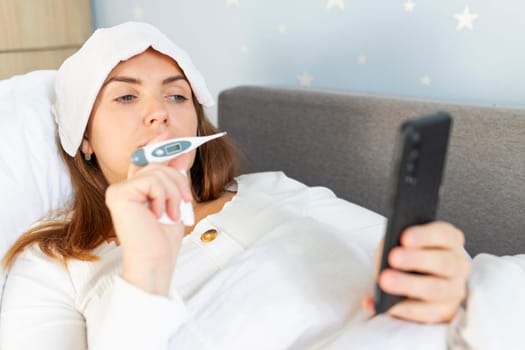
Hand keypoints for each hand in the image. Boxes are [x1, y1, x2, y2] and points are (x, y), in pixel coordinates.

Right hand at [105, 154, 192, 294]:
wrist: (155, 259)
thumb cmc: (163, 237)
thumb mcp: (174, 200)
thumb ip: (174, 177)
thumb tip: (180, 153)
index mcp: (135, 189)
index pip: (144, 160)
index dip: (157, 145)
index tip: (169, 134)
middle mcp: (123, 187)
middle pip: (156, 163)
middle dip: (177, 179)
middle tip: (184, 199)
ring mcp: (118, 189)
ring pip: (157, 171)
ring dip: (174, 192)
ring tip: (172, 213)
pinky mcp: (119, 193)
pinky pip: (151, 180)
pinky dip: (164, 196)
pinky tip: (159, 214)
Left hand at [364, 221, 470, 322]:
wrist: (408, 281)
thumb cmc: (405, 255)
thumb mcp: (399, 244)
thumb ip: (396, 244)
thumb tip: (386, 252)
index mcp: (450, 240)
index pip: (445, 235)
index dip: (425, 235)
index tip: (404, 237)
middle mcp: (458, 264)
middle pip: (443, 262)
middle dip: (416, 259)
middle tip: (393, 257)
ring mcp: (454, 290)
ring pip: (436, 289)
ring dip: (409, 285)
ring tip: (385, 281)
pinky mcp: (445, 311)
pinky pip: (427, 313)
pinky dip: (406, 309)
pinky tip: (388, 305)